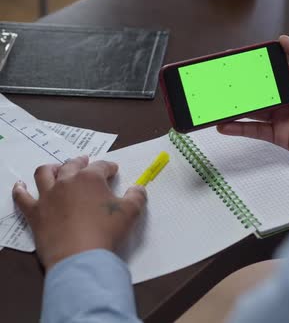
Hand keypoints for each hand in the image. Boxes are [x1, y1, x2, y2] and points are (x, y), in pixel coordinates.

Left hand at [12, 156, 146, 269]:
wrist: (80, 256)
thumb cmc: (106, 232)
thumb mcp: (131, 212)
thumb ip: (136, 196)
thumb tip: (138, 188)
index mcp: (90, 179)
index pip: (101, 166)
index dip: (109, 167)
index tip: (113, 170)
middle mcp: (66, 182)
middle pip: (71, 165)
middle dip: (80, 162)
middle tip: (85, 162)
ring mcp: (48, 196)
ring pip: (44, 174)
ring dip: (51, 168)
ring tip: (56, 168)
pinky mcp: (35, 213)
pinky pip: (23, 197)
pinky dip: (20, 190)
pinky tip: (20, 186)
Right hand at [217, 35, 288, 165]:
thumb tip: (283, 39)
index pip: (271, 70)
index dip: (255, 65)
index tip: (237, 58)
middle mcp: (287, 98)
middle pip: (258, 89)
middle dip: (239, 84)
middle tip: (220, 78)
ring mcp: (281, 117)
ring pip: (252, 109)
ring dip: (234, 105)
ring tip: (216, 100)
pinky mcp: (279, 135)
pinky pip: (254, 130)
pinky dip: (238, 128)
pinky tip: (222, 124)